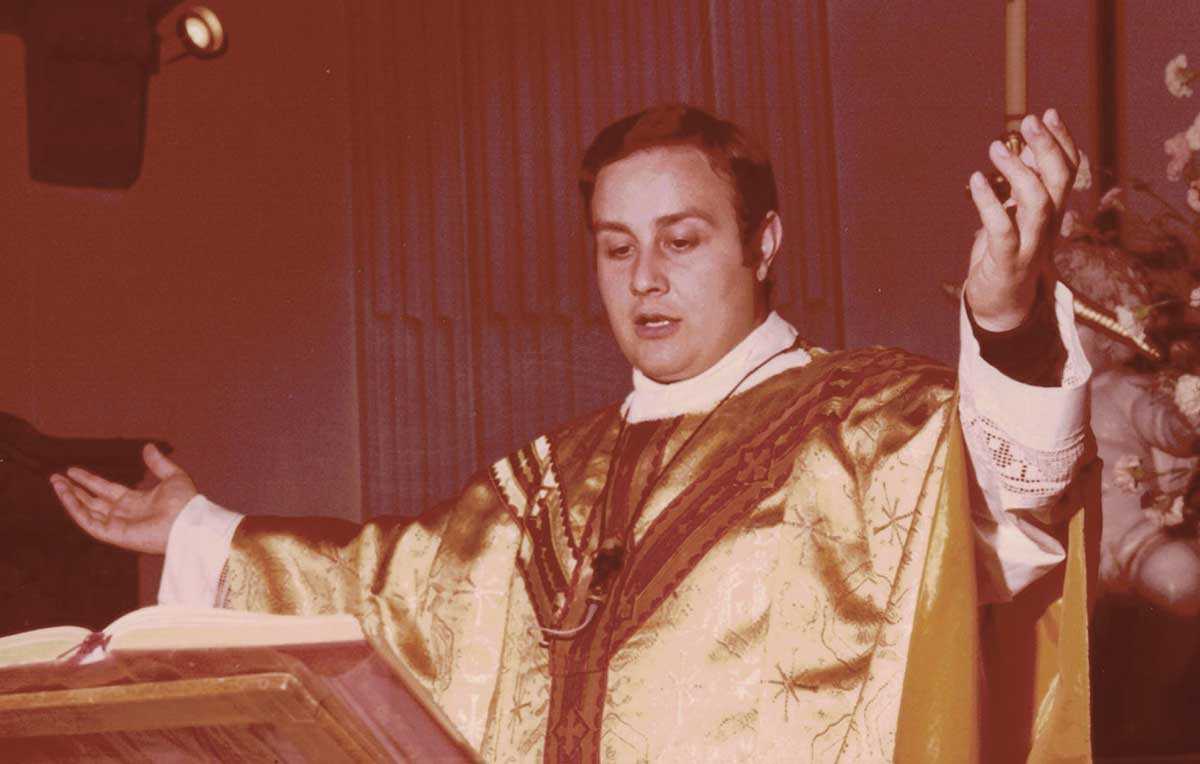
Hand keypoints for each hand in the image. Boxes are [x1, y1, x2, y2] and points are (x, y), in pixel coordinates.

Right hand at [50, 443, 197, 553]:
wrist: (190, 522)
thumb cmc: (187, 503)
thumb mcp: (173, 476)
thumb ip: (158, 463)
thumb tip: (148, 447)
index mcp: (136, 502)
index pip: (106, 490)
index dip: (89, 480)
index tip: (72, 470)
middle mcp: (124, 515)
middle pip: (92, 501)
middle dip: (73, 490)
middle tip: (56, 477)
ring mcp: (117, 525)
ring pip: (86, 511)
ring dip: (69, 498)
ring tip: (55, 483)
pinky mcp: (114, 535)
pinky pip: (88, 522)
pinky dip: (75, 509)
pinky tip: (66, 495)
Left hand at [965, 108, 1079, 330]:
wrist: (1001, 306)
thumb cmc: (1007, 255)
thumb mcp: (1016, 215)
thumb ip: (1022, 186)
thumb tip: (1023, 150)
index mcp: (1052, 212)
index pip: (1068, 171)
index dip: (1062, 141)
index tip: (1047, 113)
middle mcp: (1048, 226)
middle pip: (1058, 181)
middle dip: (1047, 147)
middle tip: (1027, 121)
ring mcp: (1031, 244)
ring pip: (1037, 202)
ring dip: (1018, 171)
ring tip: (994, 148)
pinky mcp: (1008, 261)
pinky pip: (1002, 229)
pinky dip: (989, 203)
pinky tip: (976, 180)